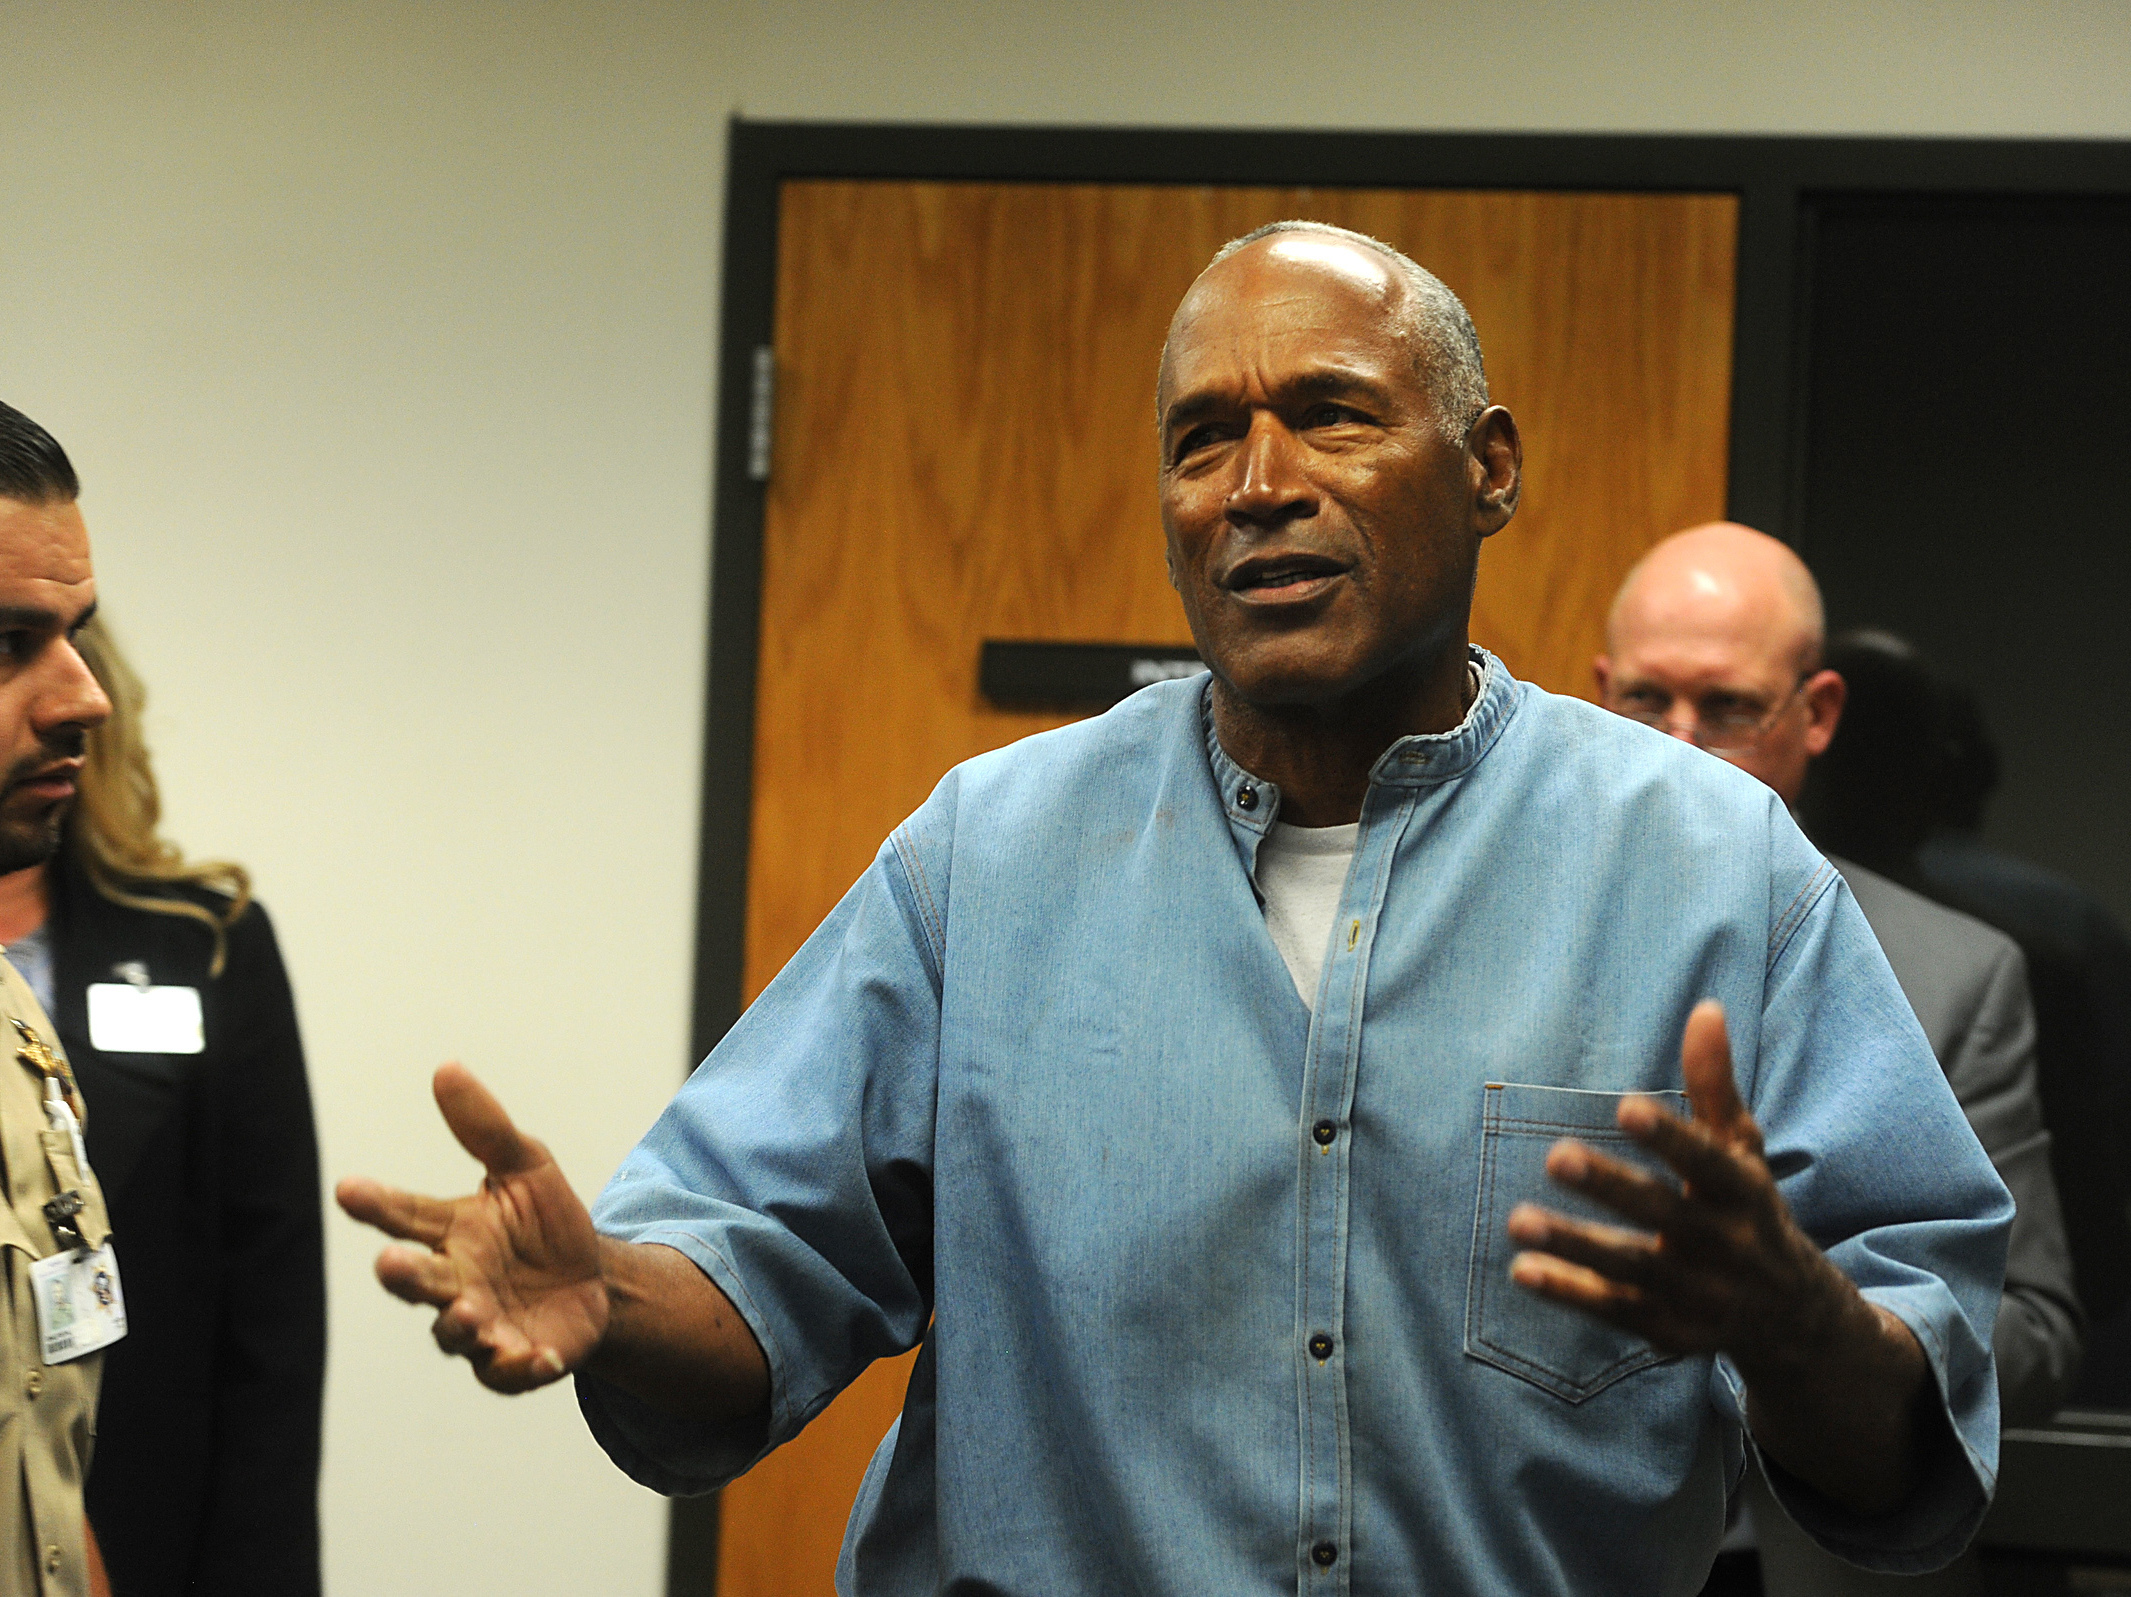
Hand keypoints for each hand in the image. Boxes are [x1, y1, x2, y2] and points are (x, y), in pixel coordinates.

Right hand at [336, 1064, 608, 1393]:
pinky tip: (536, 1356)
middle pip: (417, 1280)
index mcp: (450, 1232)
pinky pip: (506, 1371)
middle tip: (391, 1261)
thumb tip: (446, 1068)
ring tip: (472, 1314)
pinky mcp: (512, 1362)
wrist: (598, 1281)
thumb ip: (486, 1127)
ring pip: (454, 1332)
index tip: (348, 1189)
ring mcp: (478, 1326)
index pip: (404, 1214)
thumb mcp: (528, 1166)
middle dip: (404, 1274)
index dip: (376, 1203)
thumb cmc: (546, 1224)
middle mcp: (453, 1282)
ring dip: (460, 1324)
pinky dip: (519, 1366)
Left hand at [1505, 1000, 1854, 1371]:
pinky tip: (1523, 1270)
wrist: (1792, 1317)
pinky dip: (1571, 1293)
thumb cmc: (1750, 1209)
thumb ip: (1715, 1085)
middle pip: (1665, 1214)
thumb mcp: (1742, 1149)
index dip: (1669, 1137)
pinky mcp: (1669, 1329)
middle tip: (1554, 1157)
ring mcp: (1699, 1293)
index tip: (1624, 1107)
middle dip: (1611, 1187)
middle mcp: (1727, 1246)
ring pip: (1633, 1268)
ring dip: (1575, 1246)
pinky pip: (1615, 1311)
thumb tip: (1706, 1008)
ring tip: (1518, 1221)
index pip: (1707, 1161)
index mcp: (1745, 1192)